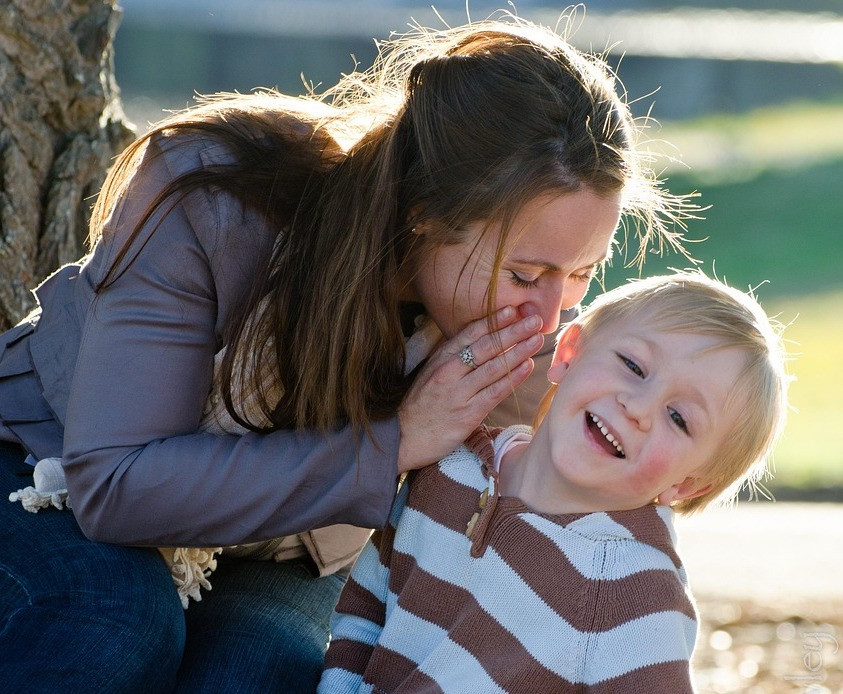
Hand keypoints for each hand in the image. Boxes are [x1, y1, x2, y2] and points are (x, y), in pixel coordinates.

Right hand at [396, 307, 543, 472]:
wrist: (405, 436)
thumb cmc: (421, 404)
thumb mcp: (431, 372)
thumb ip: (453, 357)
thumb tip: (481, 341)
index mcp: (441, 358)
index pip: (470, 334)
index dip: (493, 321)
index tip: (513, 310)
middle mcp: (450, 371)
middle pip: (486, 347)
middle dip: (513, 332)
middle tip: (535, 320)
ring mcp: (460, 392)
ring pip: (494, 367)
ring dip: (519, 351)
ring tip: (537, 339)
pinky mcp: (469, 413)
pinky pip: (496, 391)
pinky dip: (513, 377)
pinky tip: (528, 366)